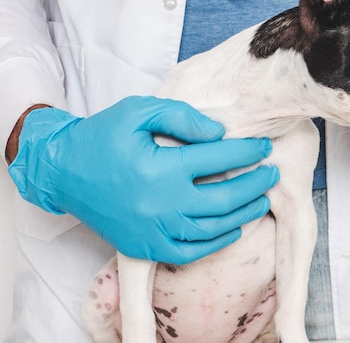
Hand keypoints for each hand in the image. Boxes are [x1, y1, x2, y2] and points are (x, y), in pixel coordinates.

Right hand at [8, 96, 278, 263]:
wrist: (63, 171)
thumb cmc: (102, 136)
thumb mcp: (138, 111)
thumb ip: (181, 117)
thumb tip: (219, 133)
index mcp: (159, 168)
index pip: (217, 159)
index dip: (246, 152)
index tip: (263, 146)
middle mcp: (159, 204)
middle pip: (223, 199)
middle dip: (254, 185)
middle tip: (271, 173)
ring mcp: (152, 230)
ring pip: (211, 230)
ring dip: (243, 215)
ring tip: (261, 200)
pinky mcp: (144, 246)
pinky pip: (189, 252)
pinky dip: (215, 244)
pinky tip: (233, 229)